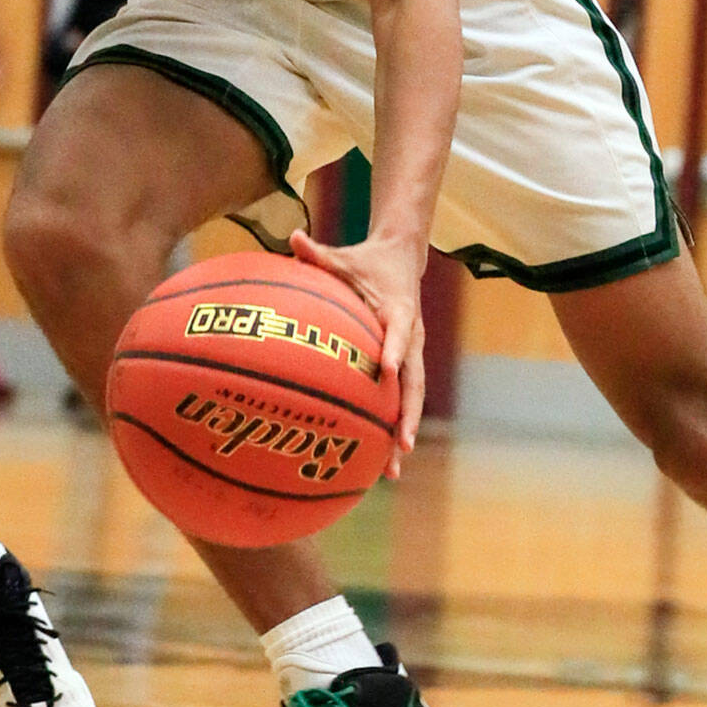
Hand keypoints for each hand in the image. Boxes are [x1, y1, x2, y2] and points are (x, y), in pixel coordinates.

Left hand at [289, 228, 426, 473]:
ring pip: (412, 398)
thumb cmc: (366, 261)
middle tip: (399, 445)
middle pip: (414, 381)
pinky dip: (394, 426)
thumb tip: (292, 237)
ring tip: (394, 470)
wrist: (403, 259)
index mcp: (400, 310)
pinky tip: (381, 460)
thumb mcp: (344, 256)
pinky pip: (402, 398)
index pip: (400, 331)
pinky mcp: (407, 365)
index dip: (395, 349)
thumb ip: (317, 253)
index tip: (386, 370)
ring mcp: (414, 354)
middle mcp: (413, 337)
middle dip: (407, 415)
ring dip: (403, 432)